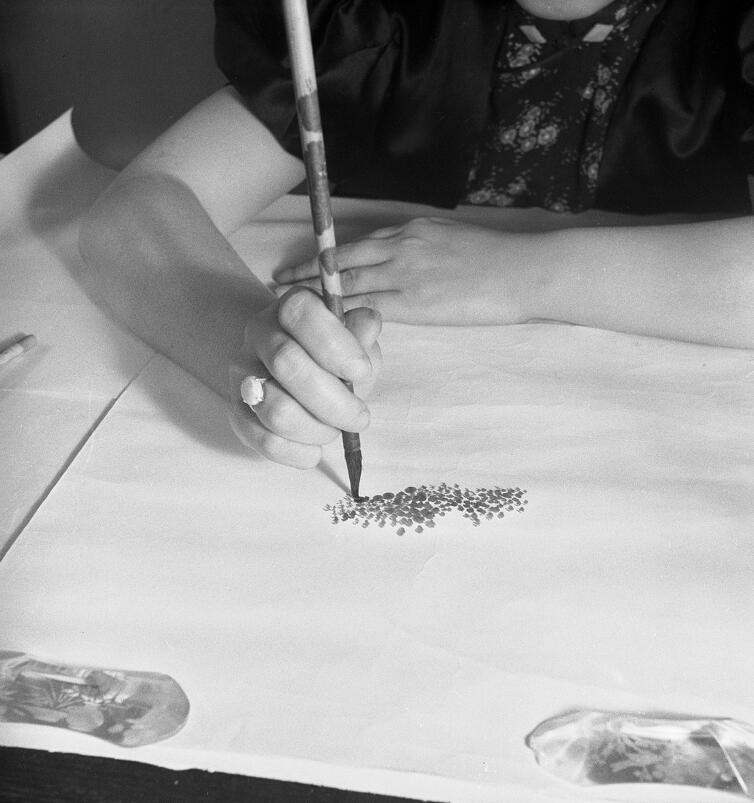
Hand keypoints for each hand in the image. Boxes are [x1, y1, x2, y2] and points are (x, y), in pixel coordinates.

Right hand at [228, 287, 381, 467]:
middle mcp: (258, 334)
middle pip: (288, 365)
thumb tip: (368, 322)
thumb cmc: (332, 356)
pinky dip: (297, 452)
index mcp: (289, 306)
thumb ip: (361, 333)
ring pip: (276, 409)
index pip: (302, 314)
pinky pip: (263, 440)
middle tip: (359, 417)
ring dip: (316, 429)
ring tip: (334, 430)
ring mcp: (242, 373)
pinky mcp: (237, 412)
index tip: (362, 373)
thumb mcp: (355, 340)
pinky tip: (315, 450)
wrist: (294, 373)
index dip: (336, 346)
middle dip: (334, 401)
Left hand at [273, 217, 529, 324]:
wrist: (521, 271)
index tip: (308, 261)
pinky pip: (369, 308)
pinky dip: (344, 315)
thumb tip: (405, 259)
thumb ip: (422, 246)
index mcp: (411, 230)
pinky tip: (324, 325)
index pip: (359, 242)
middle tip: (280, 282)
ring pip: (349, 282)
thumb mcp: (452, 237)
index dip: (329, 253)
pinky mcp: (414, 302)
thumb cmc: (497, 257)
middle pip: (343, 259)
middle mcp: (400, 247)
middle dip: (308, 271)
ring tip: (289, 305)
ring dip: (316, 295)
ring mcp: (405, 273)